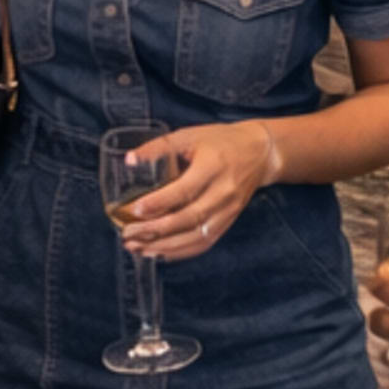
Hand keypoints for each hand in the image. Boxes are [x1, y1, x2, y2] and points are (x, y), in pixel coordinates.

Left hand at [113, 122, 283, 262]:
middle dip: (156, 231)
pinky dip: (181, 252)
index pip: (185, 190)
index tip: (135, 210)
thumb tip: (129, 161)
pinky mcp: (229, 221)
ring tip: (137, 248)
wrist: (260, 153)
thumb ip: (159, 147)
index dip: (159, 202)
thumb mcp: (191, 135)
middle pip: (189, 218)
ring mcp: (228, 210)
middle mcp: (223, 191)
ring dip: (164, 247)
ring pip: (196, 236)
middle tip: (128, 234)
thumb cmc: (222, 141)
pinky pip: (204, 242)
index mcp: (214, 166)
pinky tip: (160, 253)